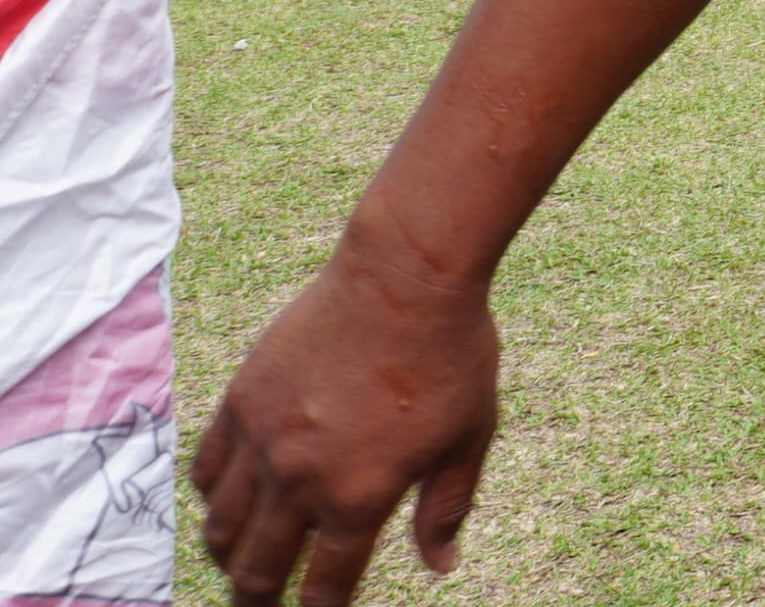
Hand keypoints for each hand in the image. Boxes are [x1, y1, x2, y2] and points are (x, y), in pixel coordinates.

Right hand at [195, 238, 502, 604]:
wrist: (404, 279)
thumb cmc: (450, 356)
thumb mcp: (468, 439)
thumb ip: (446, 508)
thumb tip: (441, 566)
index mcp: (360, 497)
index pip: (326, 584)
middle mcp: (301, 480)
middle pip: (259, 567)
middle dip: (257, 597)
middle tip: (258, 606)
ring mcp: (263, 442)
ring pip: (223, 526)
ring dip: (228, 555)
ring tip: (238, 564)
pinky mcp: (240, 402)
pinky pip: (207, 469)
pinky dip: (211, 497)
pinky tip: (224, 504)